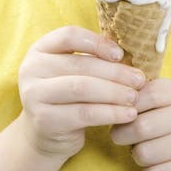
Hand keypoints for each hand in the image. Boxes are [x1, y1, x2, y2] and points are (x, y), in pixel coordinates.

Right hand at [18, 26, 145, 159]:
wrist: (44, 135)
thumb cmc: (66, 97)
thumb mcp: (71, 73)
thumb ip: (91, 60)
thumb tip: (131, 54)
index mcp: (39, 50)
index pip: (68, 36)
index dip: (97, 42)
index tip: (120, 54)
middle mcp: (31, 69)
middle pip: (79, 65)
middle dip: (114, 72)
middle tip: (139, 80)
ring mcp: (34, 95)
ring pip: (82, 88)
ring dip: (114, 92)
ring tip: (135, 97)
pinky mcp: (44, 120)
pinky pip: (84, 113)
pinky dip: (110, 113)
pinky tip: (128, 115)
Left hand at [110, 78, 170, 170]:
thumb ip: (147, 93)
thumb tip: (112, 99)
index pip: (148, 94)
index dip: (127, 106)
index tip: (120, 114)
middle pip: (142, 127)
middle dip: (122, 135)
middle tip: (120, 137)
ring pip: (145, 153)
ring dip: (135, 156)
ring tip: (141, 151)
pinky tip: (154, 168)